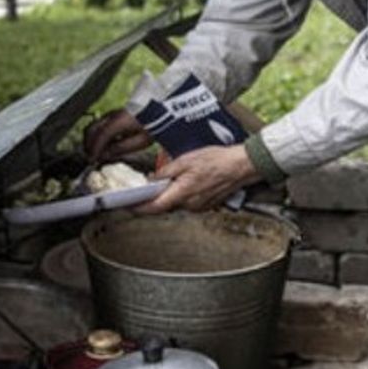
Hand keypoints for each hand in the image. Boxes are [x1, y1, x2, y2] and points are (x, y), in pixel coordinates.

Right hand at [83, 108, 151, 162]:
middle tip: (91, 157)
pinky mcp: (114, 114)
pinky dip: (96, 134)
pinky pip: (99, 124)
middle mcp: (112, 115)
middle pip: (91, 129)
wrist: (160, 111)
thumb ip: (120, 148)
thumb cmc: (152, 125)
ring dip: (91, 139)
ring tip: (95, 152)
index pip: (101, 135)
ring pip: (93, 125)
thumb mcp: (139, 142)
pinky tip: (102, 144)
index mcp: (119, 122)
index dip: (94, 149)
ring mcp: (112, 113)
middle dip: (88, 144)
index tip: (92, 159)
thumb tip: (104, 155)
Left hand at [138, 143, 262, 213]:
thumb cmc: (217, 161)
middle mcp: (190, 205)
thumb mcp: (185, 160)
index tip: (127, 206)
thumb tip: (152, 179)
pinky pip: (187, 203)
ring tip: (165, 182)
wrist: (241, 166)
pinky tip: (183, 183)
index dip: (138, 208)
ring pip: (176, 204)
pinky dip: (181, 195)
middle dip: (152, 199)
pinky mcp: (206, 205)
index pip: (153, 207)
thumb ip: (166, 172)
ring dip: (168, 196)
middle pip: (164, 206)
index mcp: (182, 194)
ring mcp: (199, 207)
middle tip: (142, 190)